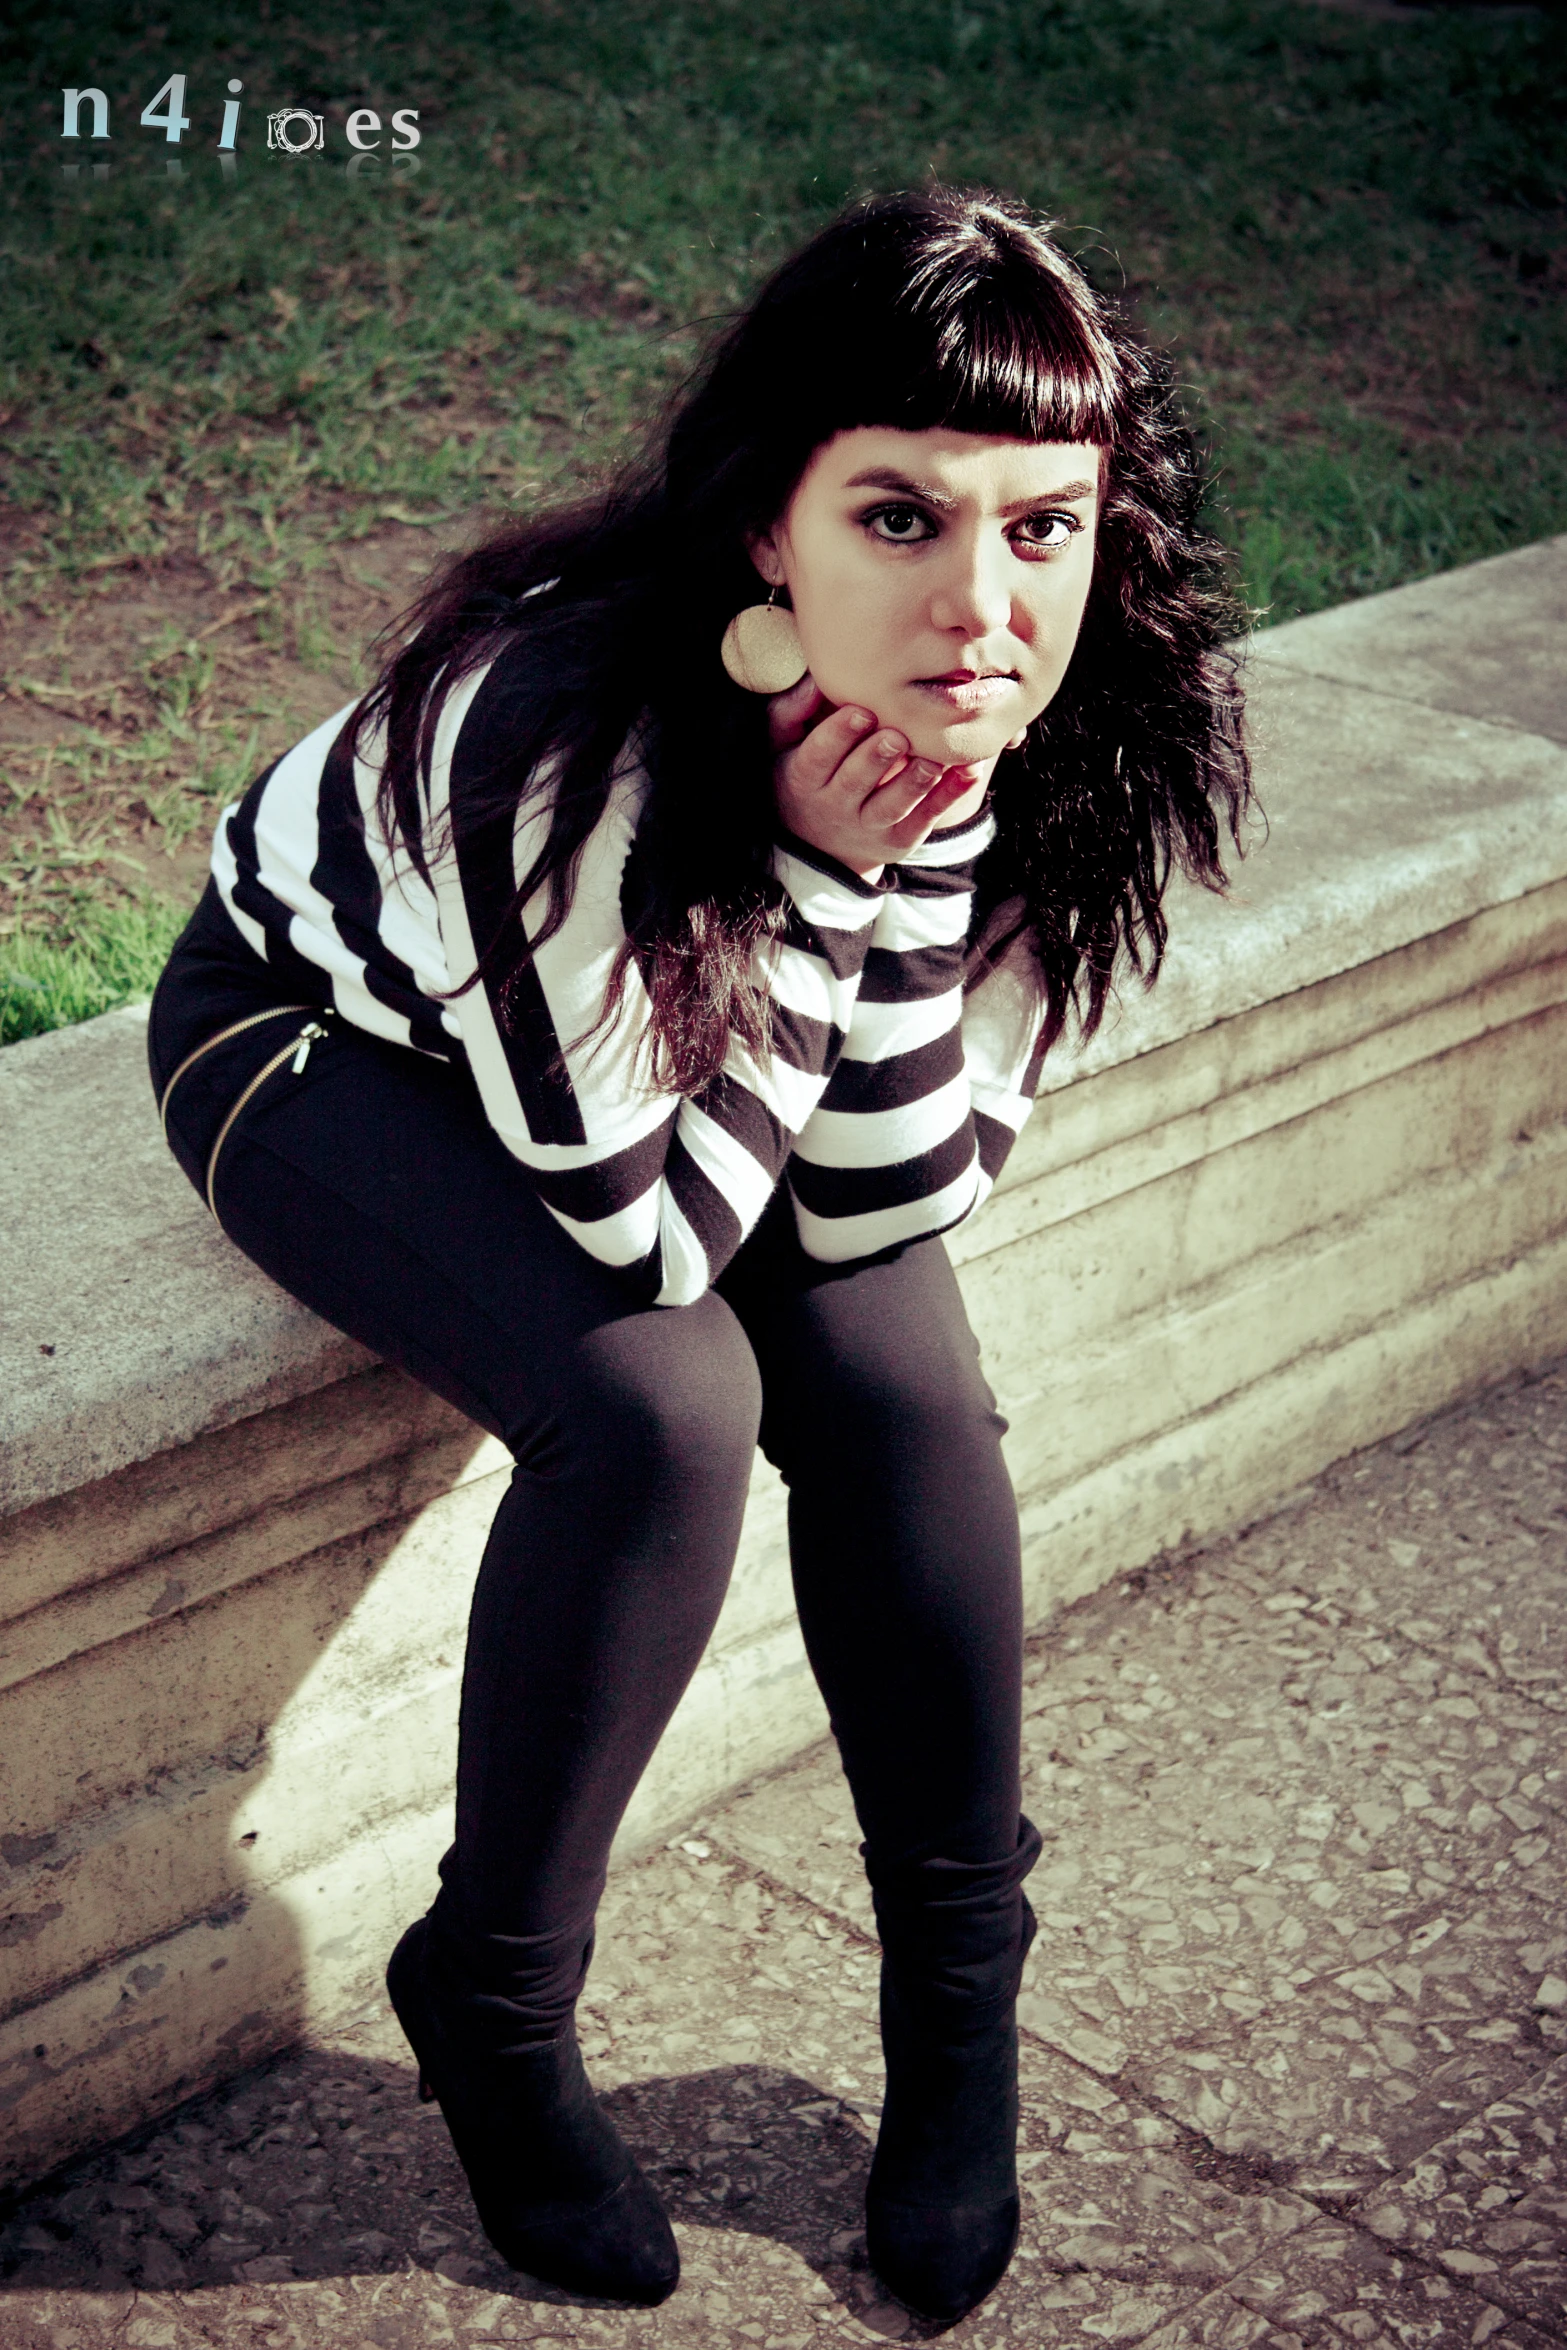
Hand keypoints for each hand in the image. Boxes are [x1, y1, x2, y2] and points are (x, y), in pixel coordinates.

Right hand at [769, 676, 985, 882]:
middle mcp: (835, 806)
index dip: (838, 735)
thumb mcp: (781, 746)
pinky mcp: (899, 839)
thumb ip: (791, 711)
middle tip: (897, 736)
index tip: (861, 711)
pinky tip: (968, 771)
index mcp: (804, 778)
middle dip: (876, 758)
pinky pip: (925, 819)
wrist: (818, 843)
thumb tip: (814, 680)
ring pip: (891, 807)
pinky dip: (948, 796)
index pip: (818, 756)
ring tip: (932, 759)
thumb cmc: (804, 774)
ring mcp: (869, 826)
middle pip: (855, 782)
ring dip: (914, 782)